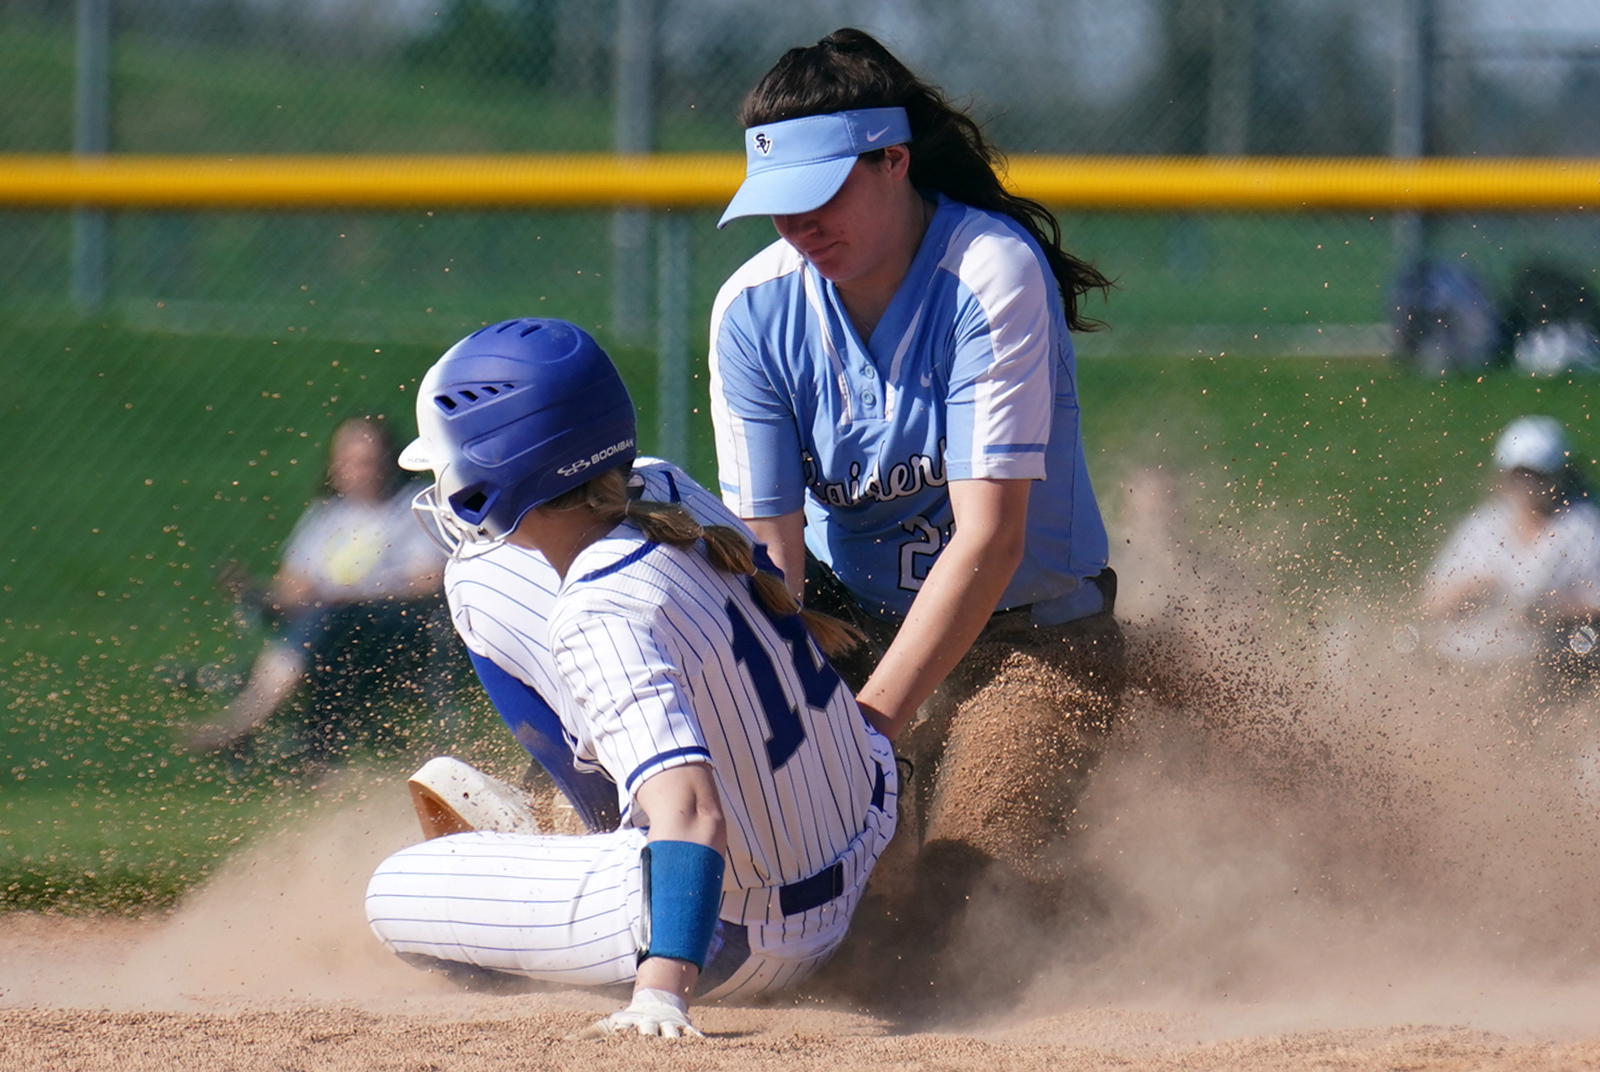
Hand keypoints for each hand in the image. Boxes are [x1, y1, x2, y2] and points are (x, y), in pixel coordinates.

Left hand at [570, 987, 702, 1038]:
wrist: (657, 1000)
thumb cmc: (628, 1020)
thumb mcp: (608, 1024)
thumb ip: (589, 1035)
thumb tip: (564, 1041)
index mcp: (630, 1023)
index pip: (625, 1030)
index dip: (623, 1034)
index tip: (621, 1036)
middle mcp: (650, 1022)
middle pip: (650, 1032)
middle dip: (650, 1040)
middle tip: (648, 1046)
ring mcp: (668, 1023)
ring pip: (673, 1034)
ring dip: (674, 1042)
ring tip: (675, 1054)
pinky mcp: (684, 1026)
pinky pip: (693, 1035)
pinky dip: (697, 1041)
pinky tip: (702, 1049)